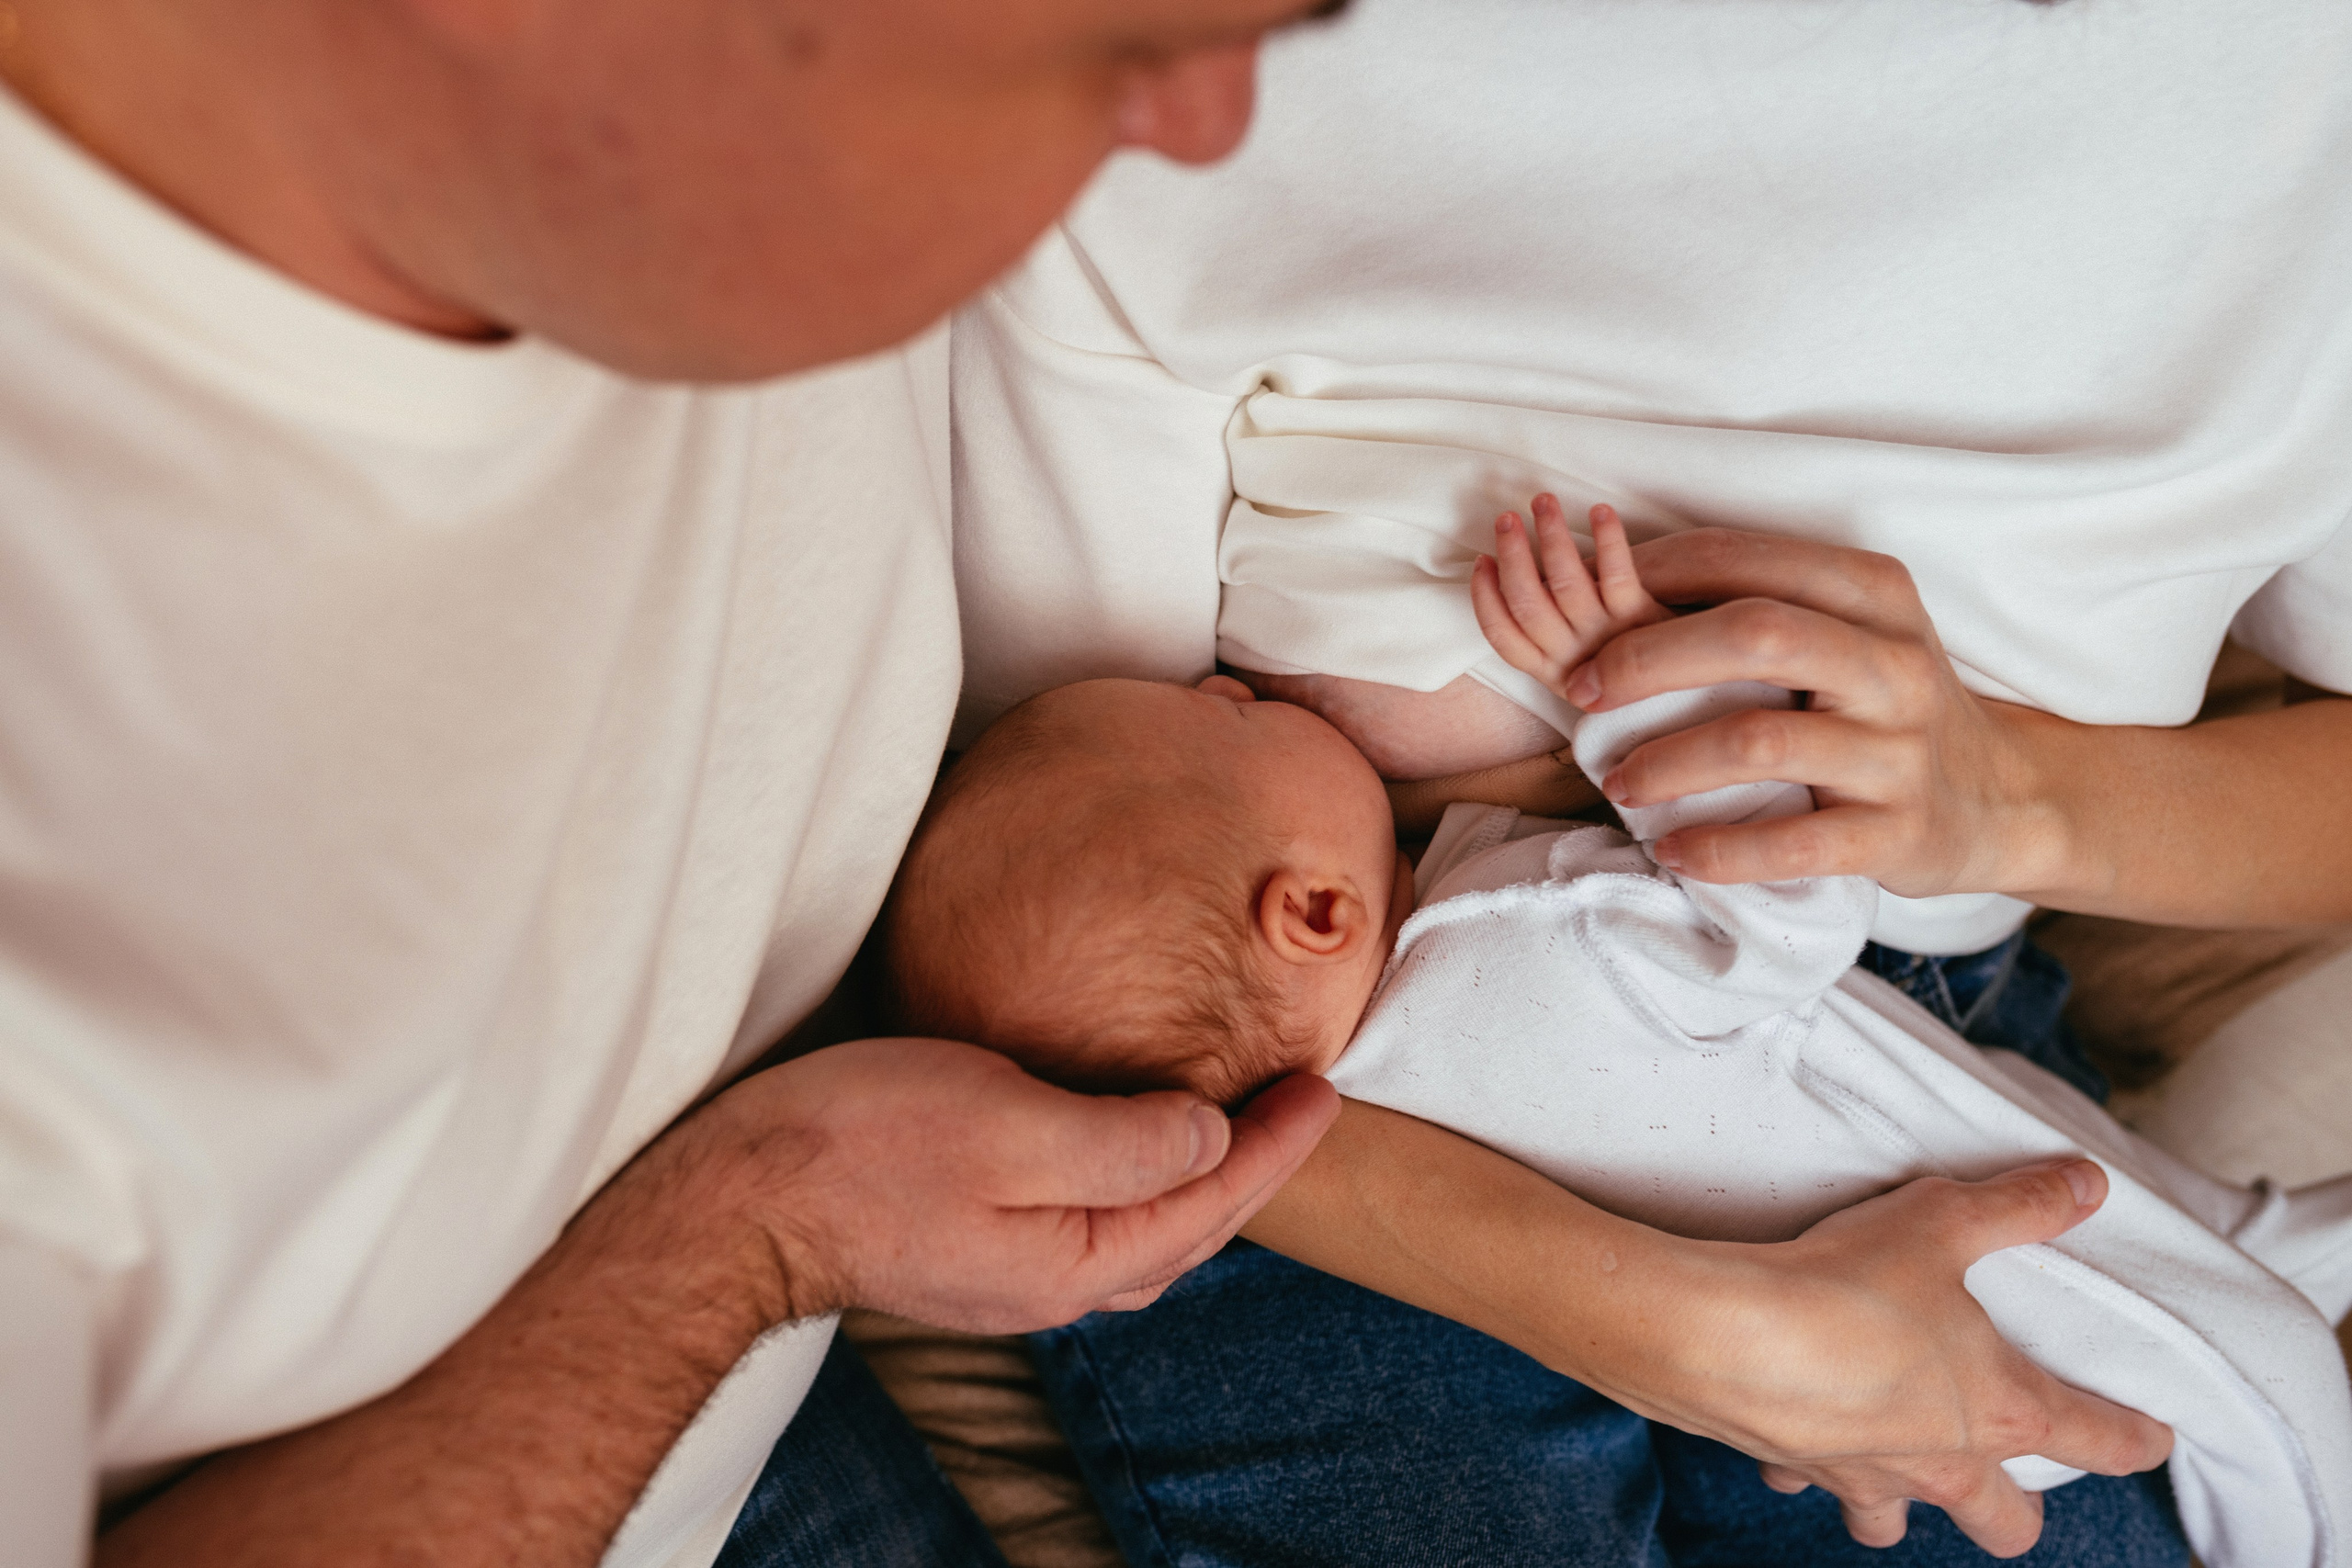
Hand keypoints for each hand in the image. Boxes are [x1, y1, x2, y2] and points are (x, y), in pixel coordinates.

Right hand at [683, 1037, 1338, 1331]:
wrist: (734, 1199)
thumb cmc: (859, 1146)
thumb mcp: (1007, 1123)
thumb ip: (1121, 1140)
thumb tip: (1208, 1139)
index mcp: (1078, 1260)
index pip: (1215, 1203)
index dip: (1279, 1144)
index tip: (1324, 1083)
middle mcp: (1054, 1285)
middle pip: (1189, 1230)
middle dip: (1255, 1169)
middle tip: (1300, 1099)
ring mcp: (1008, 1274)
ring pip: (1141, 1233)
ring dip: (1199, 1182)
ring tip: (1234, 1122)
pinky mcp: (969, 1247)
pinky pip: (1090, 1221)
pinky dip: (1136, 1182)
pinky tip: (1128, 1143)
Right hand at [1471, 496, 1672, 698]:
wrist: (1684, 677)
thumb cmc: (1627, 663)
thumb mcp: (1583, 668)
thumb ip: (1554, 637)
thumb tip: (1519, 581)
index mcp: (1551, 672)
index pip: (1503, 636)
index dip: (1485, 597)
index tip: (1482, 561)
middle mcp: (1573, 658)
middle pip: (1527, 603)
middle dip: (1512, 555)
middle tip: (1506, 518)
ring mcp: (1606, 637)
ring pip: (1565, 583)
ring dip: (1550, 536)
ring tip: (1543, 501)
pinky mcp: (1640, 617)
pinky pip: (1617, 575)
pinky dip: (1607, 540)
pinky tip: (1599, 510)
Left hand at [1568, 527, 2052, 894]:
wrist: (2001, 798)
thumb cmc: (1885, 703)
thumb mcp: (1847, 631)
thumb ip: (1758, 605)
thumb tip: (1616, 581)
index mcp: (1874, 593)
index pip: (1747, 561)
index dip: (1654, 578)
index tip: (1589, 607)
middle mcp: (1895, 663)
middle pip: (1756, 635)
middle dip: (1649, 659)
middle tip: (1582, 691)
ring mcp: (1900, 751)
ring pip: (1762, 743)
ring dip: (1669, 762)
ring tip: (1617, 782)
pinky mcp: (1899, 833)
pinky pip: (1792, 842)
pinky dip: (1718, 849)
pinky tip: (1672, 850)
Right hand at [1622, 1160, 2173, 1557]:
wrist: (1721, 1334)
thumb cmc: (1842, 1284)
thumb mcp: (1941, 1221)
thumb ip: (2017, 1205)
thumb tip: (2085, 1184)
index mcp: (2000, 1411)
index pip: (2099, 1441)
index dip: (2137, 1438)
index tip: (2154, 1435)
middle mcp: (1942, 1463)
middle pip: (2008, 1525)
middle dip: (2019, 1505)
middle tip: (2012, 1461)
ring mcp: (1867, 1476)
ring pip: (1901, 1527)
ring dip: (1909, 1501)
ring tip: (1900, 1456)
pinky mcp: (1797, 1467)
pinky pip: (1811, 1483)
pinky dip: (1814, 1462)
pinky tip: (1805, 1418)